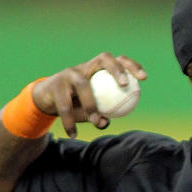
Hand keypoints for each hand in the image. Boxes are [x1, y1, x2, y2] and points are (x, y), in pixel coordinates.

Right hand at [32, 53, 146, 138]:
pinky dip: (70, 121)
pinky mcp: (55, 84)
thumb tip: (106, 122)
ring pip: (83, 85)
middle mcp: (85, 66)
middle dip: (116, 68)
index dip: (131, 66)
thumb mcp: (89, 108)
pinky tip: (74, 134)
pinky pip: (65, 104)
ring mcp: (70, 73)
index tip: (144, 78)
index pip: (118, 61)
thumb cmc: (75, 103)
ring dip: (91, 104)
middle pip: (104, 58)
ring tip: (96, 121)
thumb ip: (100, 113)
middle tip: (124, 85)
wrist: (46, 99)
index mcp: (98, 70)